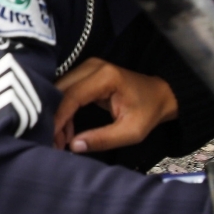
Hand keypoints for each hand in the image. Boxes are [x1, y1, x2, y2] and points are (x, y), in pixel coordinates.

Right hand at [53, 58, 178, 152]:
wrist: (161, 94)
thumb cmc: (148, 112)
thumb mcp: (131, 131)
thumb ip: (103, 139)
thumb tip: (73, 146)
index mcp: (105, 77)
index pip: (72, 95)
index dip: (59, 117)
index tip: (52, 138)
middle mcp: (92, 66)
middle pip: (61, 89)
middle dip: (54, 116)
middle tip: (53, 141)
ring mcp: (87, 67)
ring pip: (60, 90)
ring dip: (57, 114)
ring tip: (61, 139)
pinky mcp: (85, 73)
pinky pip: (66, 90)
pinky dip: (63, 110)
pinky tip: (67, 130)